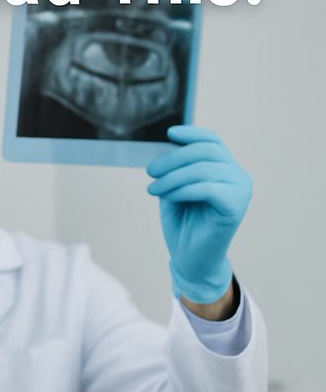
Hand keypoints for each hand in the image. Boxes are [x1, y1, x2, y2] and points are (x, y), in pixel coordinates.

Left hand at [146, 126, 250, 304]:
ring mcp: (241, 191)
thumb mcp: (174, 187)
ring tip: (154, 189)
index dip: (191, 134)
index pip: (212, 141)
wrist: (189, 257)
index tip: (169, 134)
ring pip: (204, 169)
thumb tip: (168, 144)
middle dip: (173, 159)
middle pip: (206, 152)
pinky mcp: (236, 207)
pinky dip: (183, 189)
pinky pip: (208, 188)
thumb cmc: (183, 222)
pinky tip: (168, 196)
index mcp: (225, 168)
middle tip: (150, 172)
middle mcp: (238, 176)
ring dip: (173, 177)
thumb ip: (175, 167)